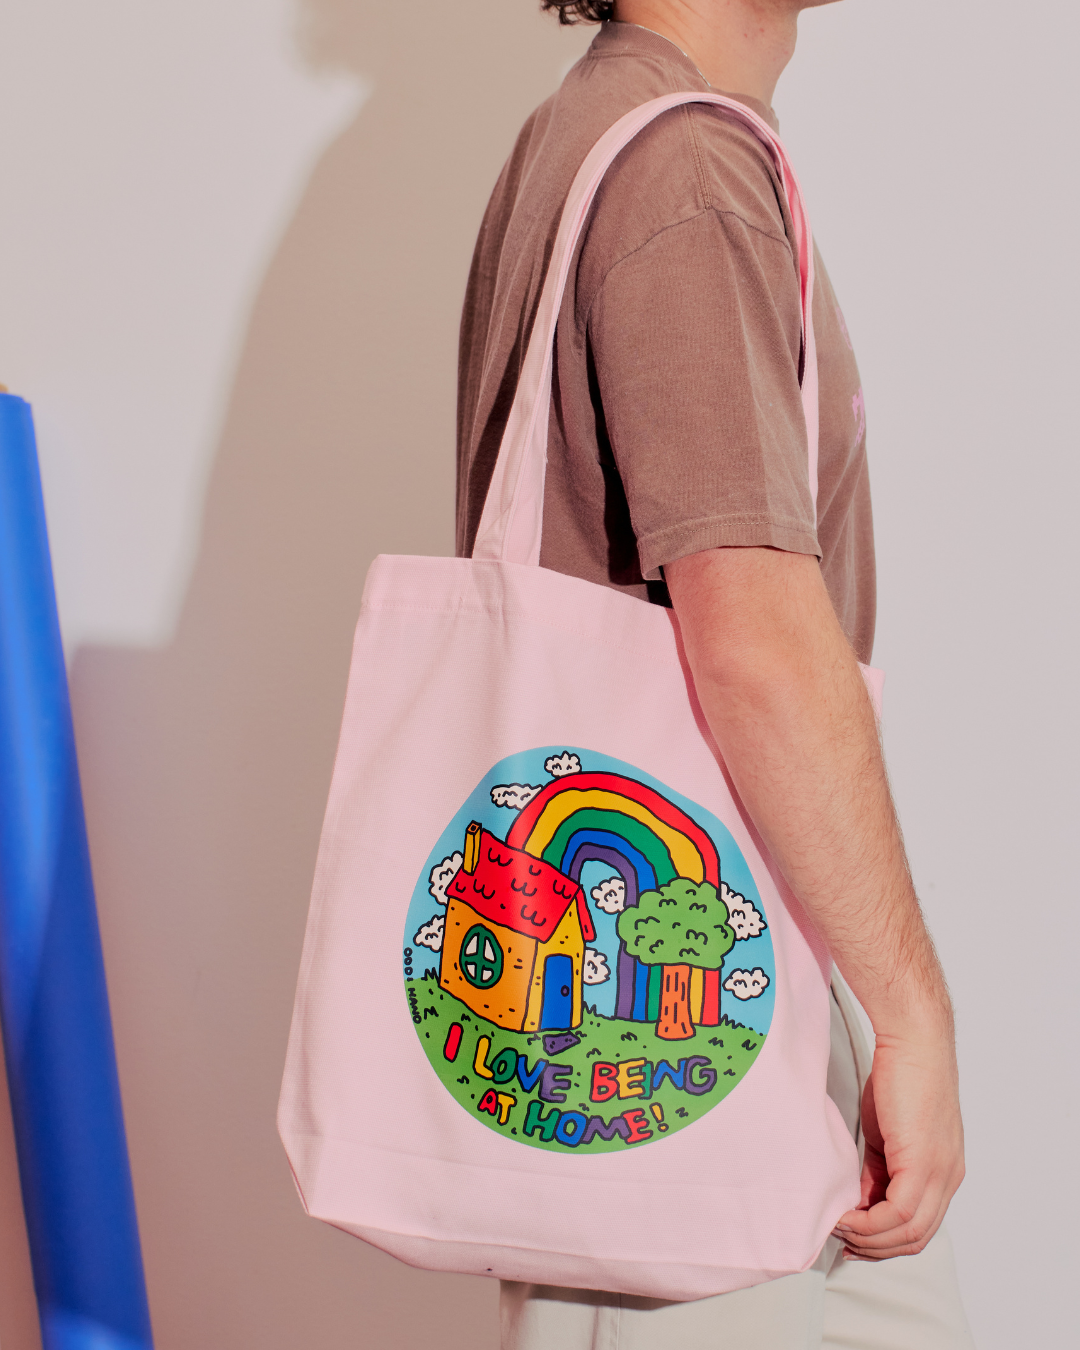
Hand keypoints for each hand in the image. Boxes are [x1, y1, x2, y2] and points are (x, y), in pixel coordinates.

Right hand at [834, 1026, 964, 1259]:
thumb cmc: (900, 1073)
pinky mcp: (924, 1163)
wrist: (913, 1040)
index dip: (884, 1239)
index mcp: (944, 1170)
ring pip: (909, 1232)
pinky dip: (869, 1222)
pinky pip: (898, 1213)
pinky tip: (845, 1214)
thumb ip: (879, 1167)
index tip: (851, 1234)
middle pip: (915, 1238)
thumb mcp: (887, 1132)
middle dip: (875, 1247)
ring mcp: (940, 1173)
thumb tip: (861, 1198)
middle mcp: (949, 1178)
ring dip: (869, 1238)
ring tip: (837, 1226)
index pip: (919, 1225)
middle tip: (841, 1239)